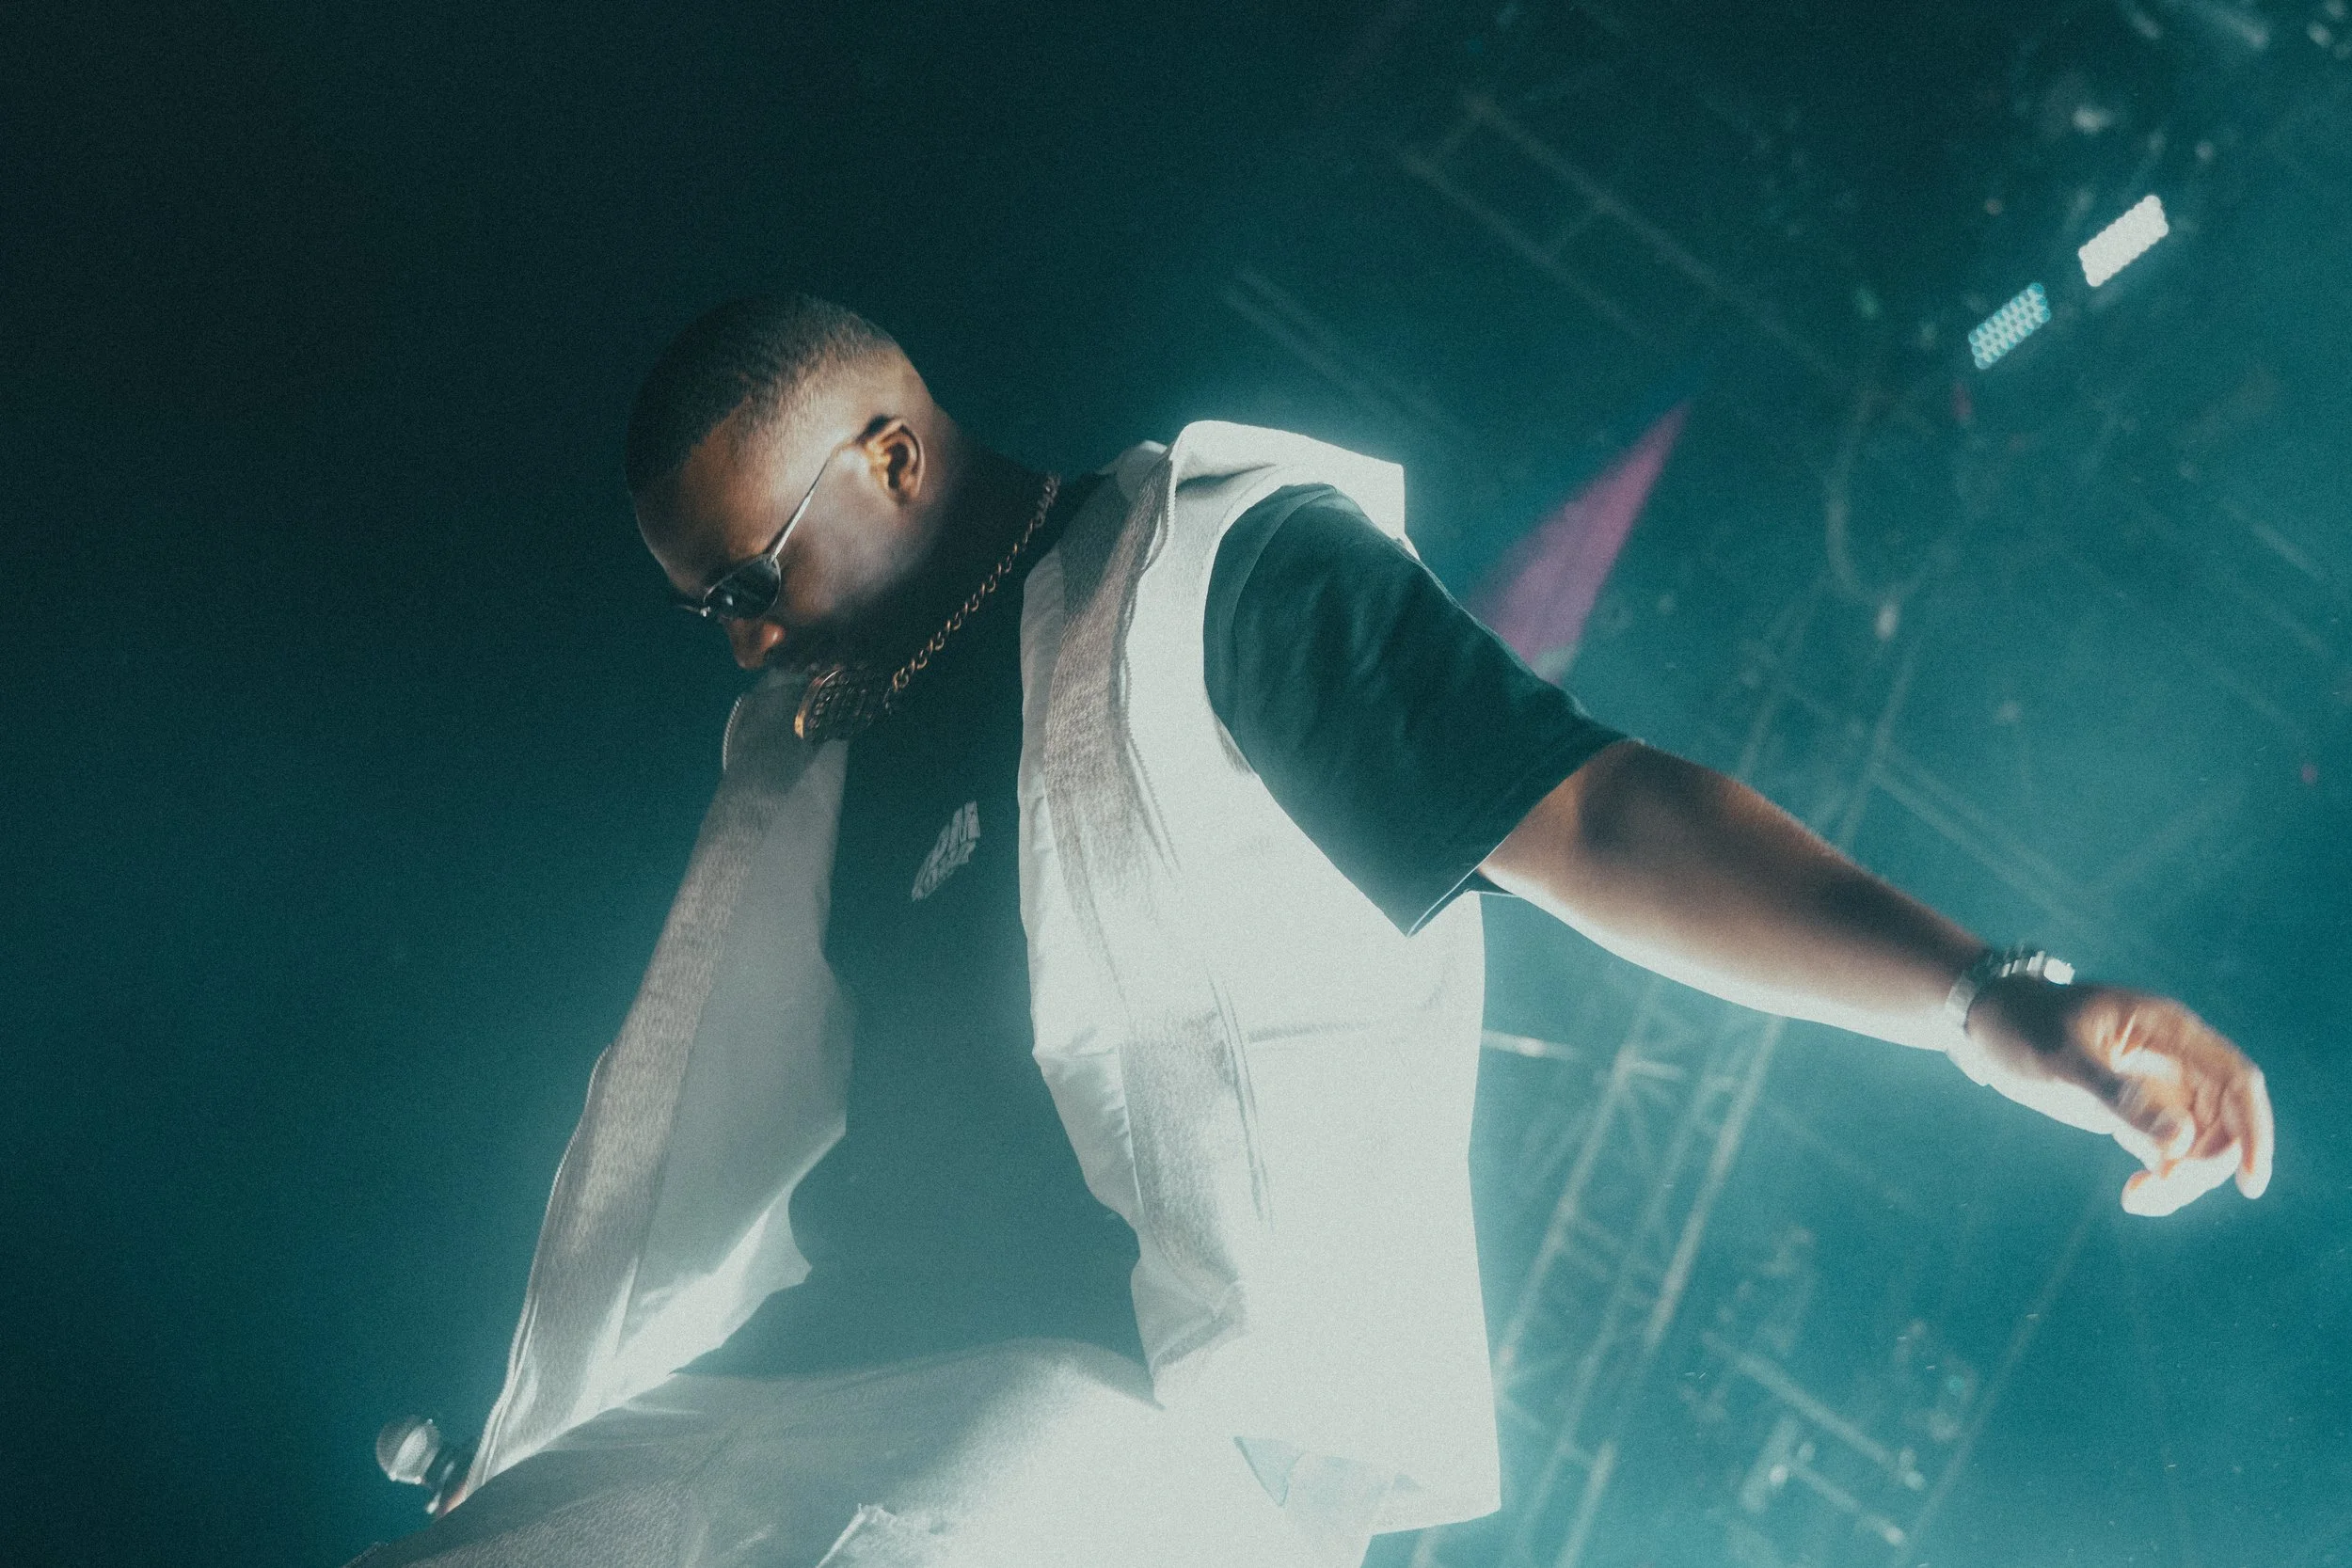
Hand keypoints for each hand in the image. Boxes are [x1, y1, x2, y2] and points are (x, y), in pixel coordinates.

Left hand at [1952, 978, 2273, 1216]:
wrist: (1985, 1024)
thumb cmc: (2021, 1025)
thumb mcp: (2063, 1060)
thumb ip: (2119, 1098)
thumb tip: (2179, 1141)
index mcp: (2168, 1031)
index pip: (2237, 1080)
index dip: (2255, 1130)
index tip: (2251, 1182)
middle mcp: (2173, 1060)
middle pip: (2224, 1121)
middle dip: (2205, 1165)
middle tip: (2160, 1190)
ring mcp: (2156, 1087)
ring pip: (2198, 1144)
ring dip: (2182, 1179)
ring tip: (2137, 1198)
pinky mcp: (2134, 1112)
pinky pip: (2167, 1153)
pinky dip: (2161, 1180)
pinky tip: (2133, 1197)